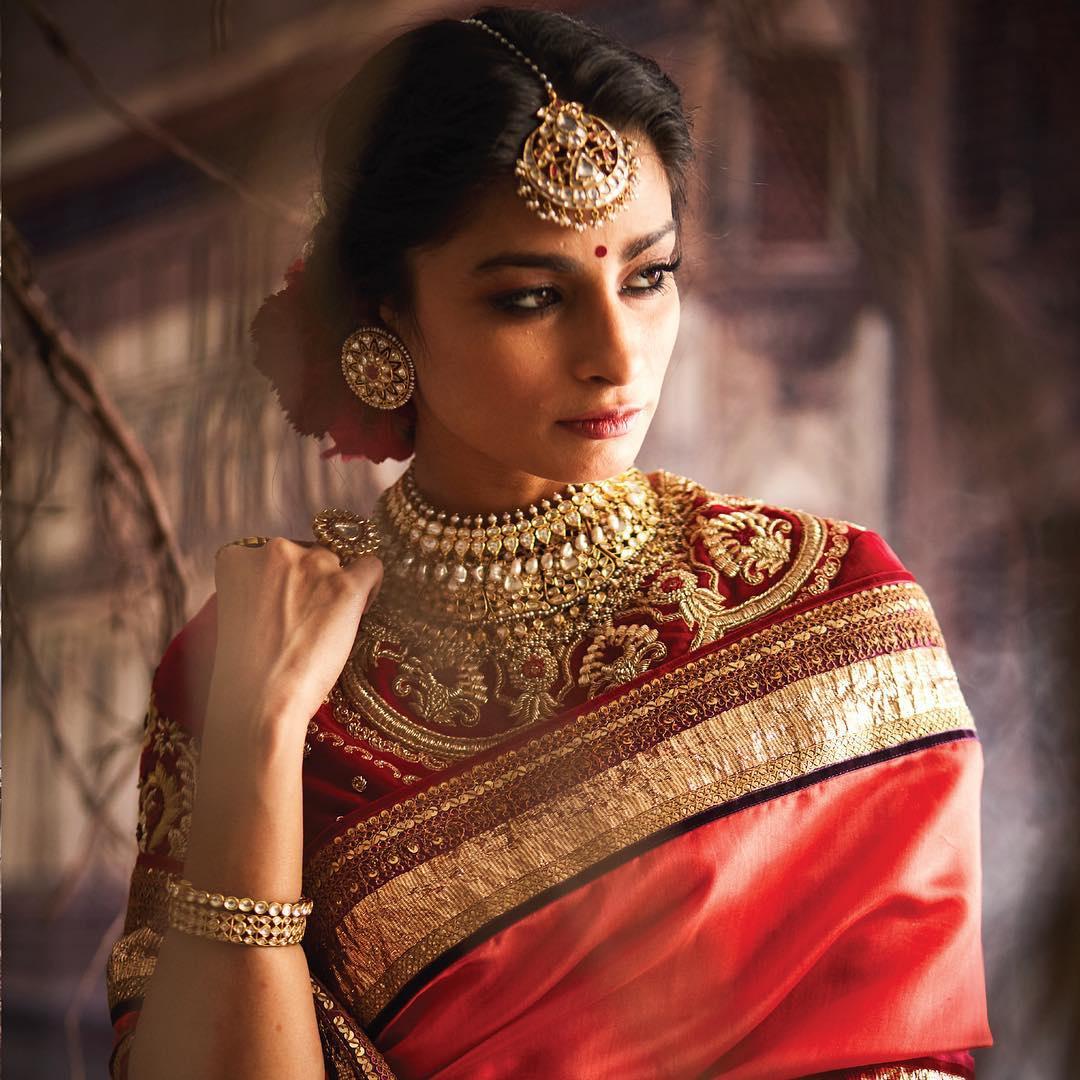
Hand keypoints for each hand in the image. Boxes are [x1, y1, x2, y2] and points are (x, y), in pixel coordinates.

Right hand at [205, 538, 382, 747]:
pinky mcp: (345, 585)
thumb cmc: (244, 671)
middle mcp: (275, 550)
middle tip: (307, 621)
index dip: (283, 580)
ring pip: (338, 561)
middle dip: (311, 581)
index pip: (273, 553)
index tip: (282, 607)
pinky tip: (358, 611)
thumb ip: (258, 589)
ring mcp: (312, 564)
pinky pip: (370, 566)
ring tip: (328, 625)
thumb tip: (293, 587)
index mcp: (238, 557)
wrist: (260, 699)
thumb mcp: (236, 615)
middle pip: (307, 553)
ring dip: (337, 586)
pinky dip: (370, 586)